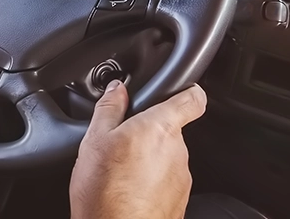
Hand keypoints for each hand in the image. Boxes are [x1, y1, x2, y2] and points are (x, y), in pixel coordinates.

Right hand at [69, 81, 206, 218]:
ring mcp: (181, 177)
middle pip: (171, 131)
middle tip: (124, 143)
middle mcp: (178, 150)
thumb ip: (109, 108)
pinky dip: (151, 183)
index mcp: (160, 127)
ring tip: (121, 172)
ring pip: (167, 158)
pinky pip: (166, 181)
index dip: (189, 91)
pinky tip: (128, 190)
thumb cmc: (106, 192)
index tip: (182, 91)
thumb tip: (117, 89)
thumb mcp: (95, 141)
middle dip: (150, 134)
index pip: (193, 99)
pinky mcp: (179, 199)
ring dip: (149, 160)